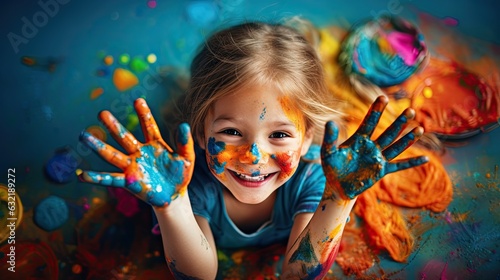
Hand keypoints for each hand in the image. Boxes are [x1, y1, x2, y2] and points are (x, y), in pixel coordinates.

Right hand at [77, 98, 194, 207]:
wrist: (175, 195)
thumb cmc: (180, 175)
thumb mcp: (187, 158)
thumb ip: (185, 142)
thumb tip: (184, 125)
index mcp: (154, 144)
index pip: (148, 126)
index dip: (144, 114)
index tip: (138, 100)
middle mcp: (139, 152)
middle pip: (124, 137)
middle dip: (113, 126)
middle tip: (101, 113)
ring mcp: (132, 166)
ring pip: (112, 155)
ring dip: (98, 146)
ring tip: (83, 135)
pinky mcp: (129, 182)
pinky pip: (110, 179)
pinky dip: (96, 178)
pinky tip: (82, 175)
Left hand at [321, 96, 427, 199]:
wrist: (337, 187)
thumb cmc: (332, 168)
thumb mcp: (328, 153)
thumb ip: (330, 138)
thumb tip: (330, 122)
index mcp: (359, 139)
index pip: (369, 122)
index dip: (376, 111)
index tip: (383, 98)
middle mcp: (371, 147)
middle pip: (388, 132)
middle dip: (399, 122)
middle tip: (410, 110)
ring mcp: (378, 158)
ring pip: (396, 146)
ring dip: (408, 139)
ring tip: (420, 129)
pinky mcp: (381, 171)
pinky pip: (399, 166)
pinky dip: (412, 163)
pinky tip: (425, 159)